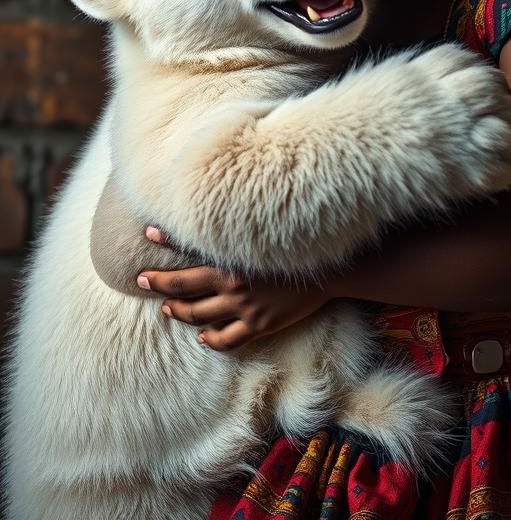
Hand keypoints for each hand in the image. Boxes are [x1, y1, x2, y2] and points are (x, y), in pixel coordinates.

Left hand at [136, 226, 329, 350]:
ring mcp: (246, 308)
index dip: (166, 240)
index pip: (188, 249)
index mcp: (233, 259)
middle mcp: (233, 285)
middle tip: (141, 280)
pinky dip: (211, 340)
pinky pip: (228, 340)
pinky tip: (203, 337)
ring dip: (179, 312)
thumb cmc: (301, 240)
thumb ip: (243, 223)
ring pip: (199, 317)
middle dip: (158, 284)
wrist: (335, 268)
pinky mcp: (260, 325)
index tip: (147, 232)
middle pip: (183, 289)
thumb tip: (226, 204)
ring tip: (167, 308)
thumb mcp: (268, 228)